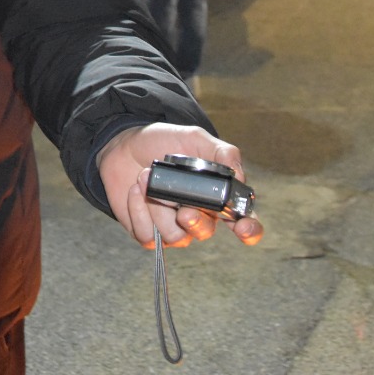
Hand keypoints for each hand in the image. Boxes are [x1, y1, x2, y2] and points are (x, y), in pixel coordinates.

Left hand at [96, 123, 262, 249]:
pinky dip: (139, 211)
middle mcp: (197, 215)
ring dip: (158, 206)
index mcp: (215, 196)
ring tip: (145, 176)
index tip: (242, 229)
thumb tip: (239, 176)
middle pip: (204, 232)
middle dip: (195, 221)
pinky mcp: (146, 231)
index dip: (248, 231)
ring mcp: (171, 226)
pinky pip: (148, 236)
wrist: (125, 144)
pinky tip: (136, 189)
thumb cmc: (164, 142)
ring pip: (175, 236)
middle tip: (183, 208)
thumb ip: (222, 154)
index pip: (242, 222)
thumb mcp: (196, 138)